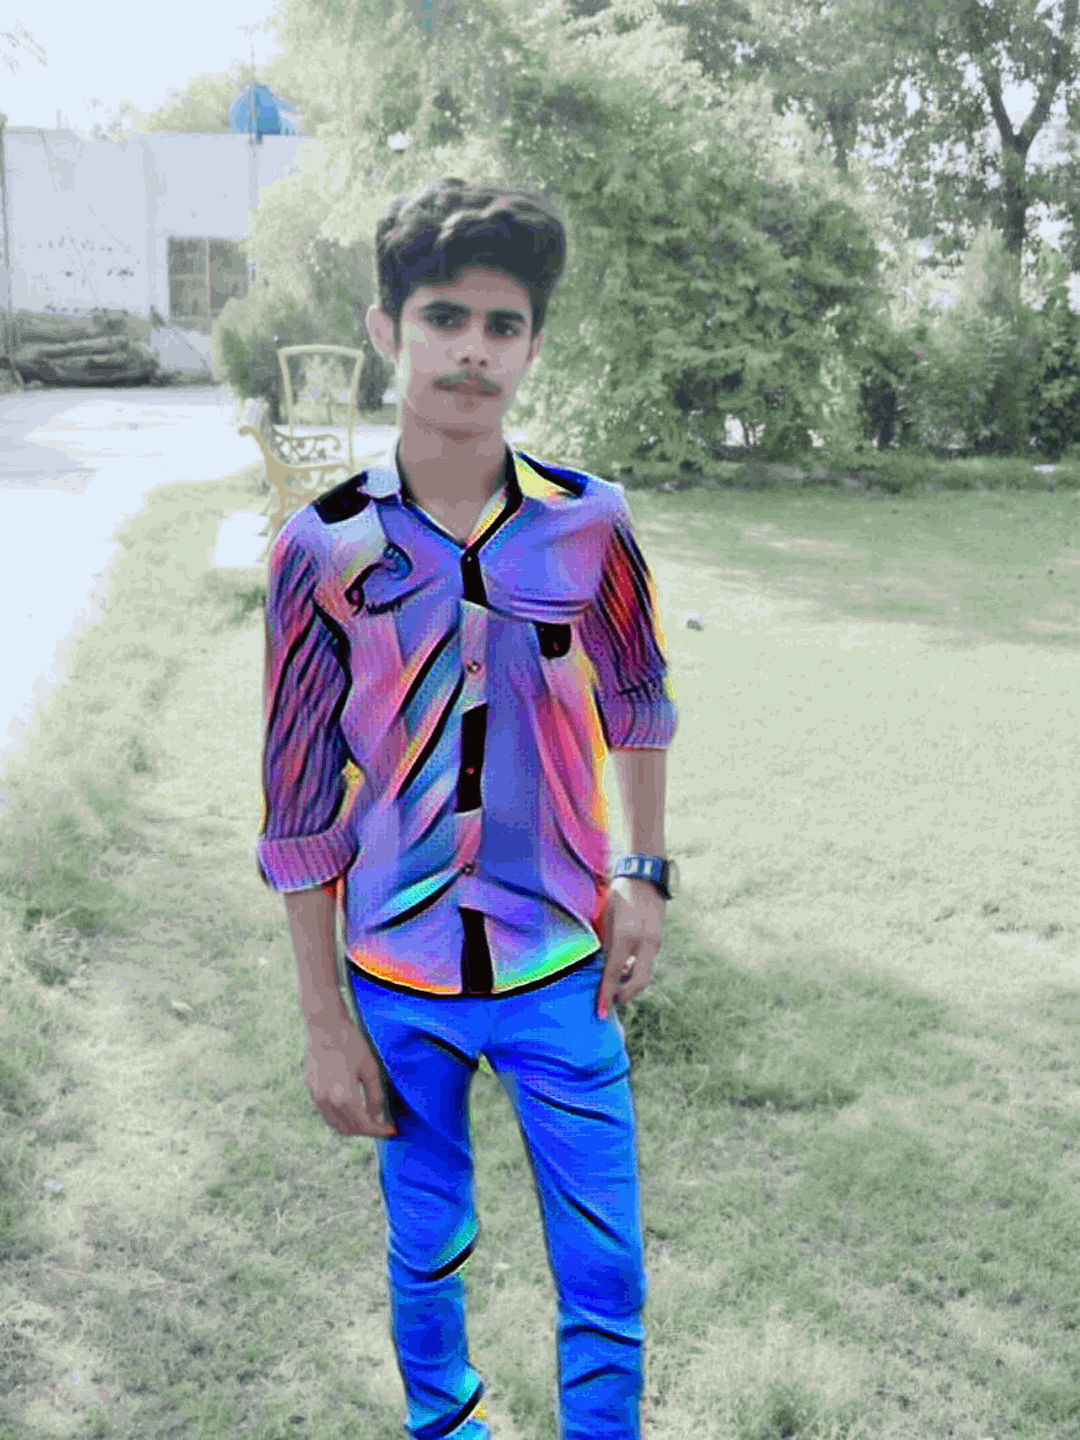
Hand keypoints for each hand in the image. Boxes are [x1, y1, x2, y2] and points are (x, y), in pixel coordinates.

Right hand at [304, 1024, 397, 1137]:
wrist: (325, 1027)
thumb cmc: (351, 1045)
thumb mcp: (370, 1070)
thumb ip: (375, 1097)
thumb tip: (378, 1119)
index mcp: (344, 1098)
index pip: (363, 1125)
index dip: (378, 1131)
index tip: (391, 1132)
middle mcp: (327, 1103)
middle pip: (349, 1129)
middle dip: (367, 1130)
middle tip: (382, 1125)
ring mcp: (316, 1098)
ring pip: (336, 1124)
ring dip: (353, 1126)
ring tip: (369, 1118)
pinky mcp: (312, 1091)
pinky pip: (328, 1113)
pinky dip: (342, 1117)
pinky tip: (354, 1108)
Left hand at [597, 876, 664, 1018]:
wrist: (646, 877)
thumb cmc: (621, 893)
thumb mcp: (608, 917)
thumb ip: (607, 943)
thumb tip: (602, 966)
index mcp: (628, 935)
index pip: (614, 972)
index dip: (606, 993)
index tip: (600, 1011)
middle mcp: (645, 942)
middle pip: (638, 981)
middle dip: (624, 995)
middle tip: (610, 1002)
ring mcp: (654, 941)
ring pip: (643, 972)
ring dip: (628, 982)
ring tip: (613, 983)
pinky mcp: (657, 940)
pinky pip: (645, 962)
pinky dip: (634, 969)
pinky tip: (622, 968)